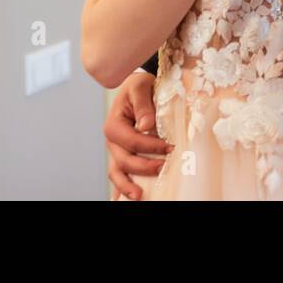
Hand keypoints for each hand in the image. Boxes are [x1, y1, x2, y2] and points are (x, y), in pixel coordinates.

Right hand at [103, 71, 172, 199]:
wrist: (138, 89)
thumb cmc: (139, 87)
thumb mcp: (140, 86)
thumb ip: (142, 104)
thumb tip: (146, 125)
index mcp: (113, 124)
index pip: (131, 141)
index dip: (150, 147)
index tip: (170, 147)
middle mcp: (112, 141)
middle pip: (124, 161)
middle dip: (145, 167)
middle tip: (165, 167)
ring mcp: (116, 151)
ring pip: (118, 173)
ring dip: (128, 186)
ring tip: (140, 196)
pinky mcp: (123, 156)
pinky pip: (121, 174)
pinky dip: (123, 188)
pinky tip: (133, 196)